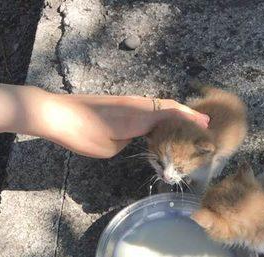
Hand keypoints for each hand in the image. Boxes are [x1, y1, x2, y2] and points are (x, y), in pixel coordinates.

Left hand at [36, 93, 209, 157]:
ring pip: (157, 106)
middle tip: (204, 123)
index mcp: (140, 116)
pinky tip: (159, 125)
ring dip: (174, 114)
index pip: (173, 116)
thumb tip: (134, 137)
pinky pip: (145, 108)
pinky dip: (158, 115)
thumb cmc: (82, 134)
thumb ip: (128, 141)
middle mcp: (137, 105)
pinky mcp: (118, 105)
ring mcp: (127, 103)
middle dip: (187, 115)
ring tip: (187, 124)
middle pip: (169, 107)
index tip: (206, 127)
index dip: (190, 121)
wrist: (57, 114)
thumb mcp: (111, 147)